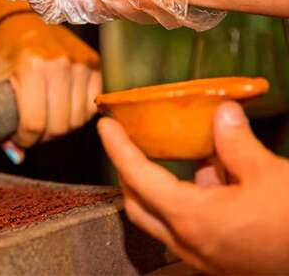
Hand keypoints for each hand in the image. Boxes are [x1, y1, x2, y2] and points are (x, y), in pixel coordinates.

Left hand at [0, 12, 101, 154]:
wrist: (24, 21)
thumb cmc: (5, 54)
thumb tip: (15, 156)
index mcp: (32, 66)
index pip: (35, 122)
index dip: (25, 139)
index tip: (19, 138)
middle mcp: (60, 64)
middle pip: (59, 125)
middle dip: (42, 137)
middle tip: (32, 132)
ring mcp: (81, 62)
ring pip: (77, 120)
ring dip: (60, 128)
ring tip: (45, 119)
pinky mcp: (94, 63)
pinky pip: (92, 106)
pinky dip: (78, 114)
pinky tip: (62, 108)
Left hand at [98, 101, 288, 273]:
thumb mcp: (269, 173)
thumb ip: (236, 142)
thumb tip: (221, 113)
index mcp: (191, 219)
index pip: (138, 178)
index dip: (118, 148)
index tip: (105, 126)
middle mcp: (189, 243)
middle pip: (139, 204)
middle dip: (129, 172)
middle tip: (128, 142)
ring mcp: (205, 258)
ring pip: (164, 219)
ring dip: (162, 188)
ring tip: (176, 154)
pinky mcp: (224, 263)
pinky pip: (191, 229)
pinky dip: (190, 203)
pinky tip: (215, 180)